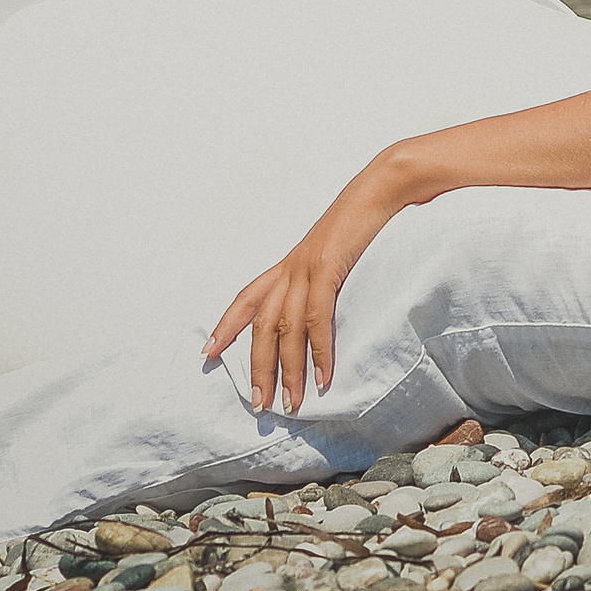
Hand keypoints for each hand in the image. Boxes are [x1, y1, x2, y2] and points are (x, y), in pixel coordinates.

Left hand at [203, 180, 396, 412]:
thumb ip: (325, 273)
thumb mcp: (336, 248)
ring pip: (286, 328)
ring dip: (288, 370)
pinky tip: (323, 376)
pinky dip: (319, 351)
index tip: (207, 353)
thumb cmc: (365, 216)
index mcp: (290, 263)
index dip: (226, 326)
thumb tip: (325, 300)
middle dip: (258, 367)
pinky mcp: (327, 267)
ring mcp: (307, 267)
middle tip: (260, 403)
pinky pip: (317, 318)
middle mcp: (291, 267)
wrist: (383, 186)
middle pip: (263, 325)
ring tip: (292, 403)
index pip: (247, 298)